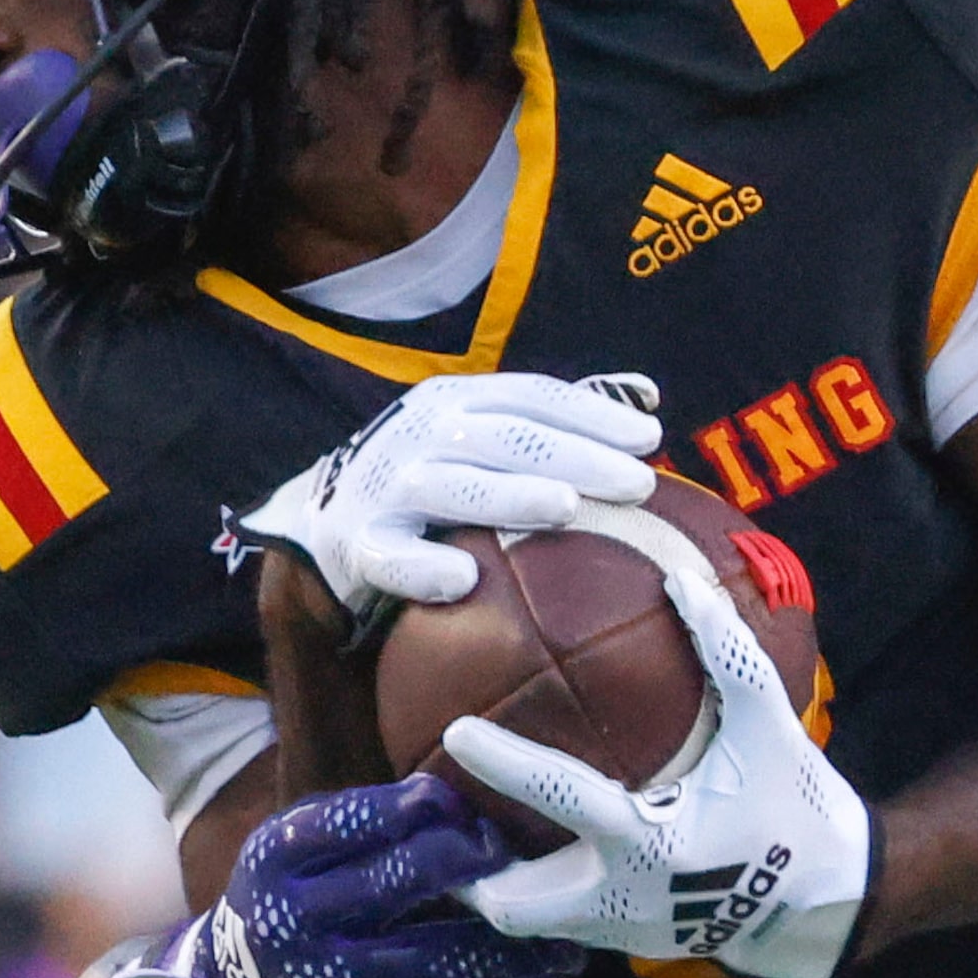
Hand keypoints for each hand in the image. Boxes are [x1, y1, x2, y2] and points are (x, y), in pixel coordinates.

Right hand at [107, 773, 584, 977]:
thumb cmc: (291, 896)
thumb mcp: (300, 838)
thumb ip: (369, 813)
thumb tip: (461, 774)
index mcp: (279, 853)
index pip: (364, 817)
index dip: (431, 810)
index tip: (484, 805)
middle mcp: (291, 918)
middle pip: (402, 880)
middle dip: (478, 865)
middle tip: (532, 855)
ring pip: (433, 958)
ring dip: (508, 948)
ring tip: (567, 939)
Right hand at [240, 371, 663, 618]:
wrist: (328, 518)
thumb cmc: (433, 471)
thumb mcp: (484, 429)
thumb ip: (559, 414)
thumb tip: (647, 396)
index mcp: (457, 400)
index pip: (532, 397)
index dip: (592, 413)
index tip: (650, 437)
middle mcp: (421, 434)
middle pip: (505, 438)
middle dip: (575, 456)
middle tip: (637, 483)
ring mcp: (386, 487)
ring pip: (450, 488)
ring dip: (509, 497)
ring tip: (566, 509)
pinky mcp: (359, 545)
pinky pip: (389, 557)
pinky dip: (423, 568)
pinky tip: (465, 580)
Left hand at [445, 571, 872, 977]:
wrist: (829, 899)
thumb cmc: (797, 802)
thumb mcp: (771, 724)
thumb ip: (728, 653)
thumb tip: (681, 580)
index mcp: (651, 843)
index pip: (559, 798)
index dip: (504, 762)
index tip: (455, 731)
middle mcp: (624, 900)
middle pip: (513, 905)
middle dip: (462, 874)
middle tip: (425, 823)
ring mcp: (623, 932)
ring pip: (530, 922)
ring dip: (493, 884)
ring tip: (458, 837)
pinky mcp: (630, 945)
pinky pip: (562, 921)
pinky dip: (535, 891)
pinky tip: (520, 850)